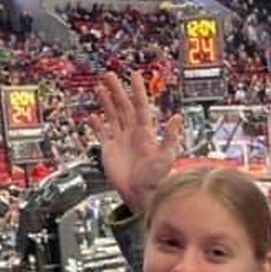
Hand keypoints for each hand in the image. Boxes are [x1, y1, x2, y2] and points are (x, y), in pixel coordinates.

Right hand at [90, 71, 182, 212]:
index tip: (133, 75)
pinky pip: (102, 134)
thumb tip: (177, 118)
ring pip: (112, 116)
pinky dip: (97, 125)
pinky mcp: (110, 151)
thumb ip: (170, 137)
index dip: (136, 91)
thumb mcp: (166, 157)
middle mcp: (133, 134)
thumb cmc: (156, 180)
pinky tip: (92, 116)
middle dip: (116, 90)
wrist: (142, 197)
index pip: (140, 106)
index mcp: (145, 133)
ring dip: (106, 102)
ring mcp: (121, 141)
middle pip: (123, 107)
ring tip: (100, 87)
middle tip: (108, 75)